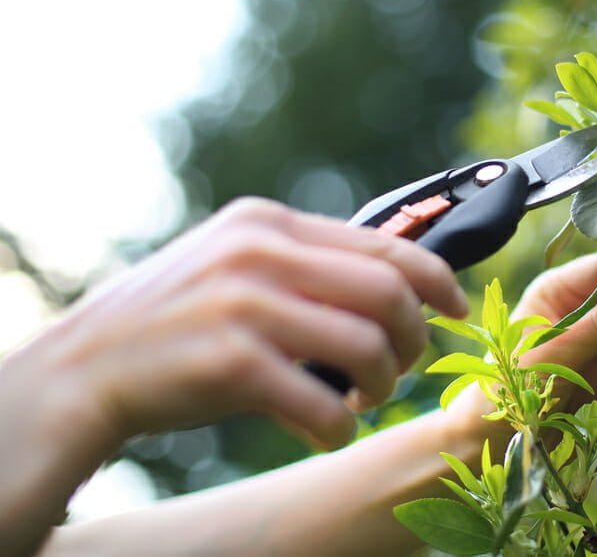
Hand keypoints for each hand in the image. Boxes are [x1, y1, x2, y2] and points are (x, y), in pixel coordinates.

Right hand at [4, 197, 467, 453]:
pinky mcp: (230, 361)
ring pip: (368, 344)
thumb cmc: (174, 325)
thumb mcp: (235, 267)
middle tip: (401, 369)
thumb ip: (302, 264)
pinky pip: (324, 402)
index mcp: (267, 223)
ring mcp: (244, 303)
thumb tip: (391, 282)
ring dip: (382, 385)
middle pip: (389, 292)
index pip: (384, 242)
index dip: (437, 279)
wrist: (82, 371)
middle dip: (415, 338)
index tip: (457, 308)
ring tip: (363, 400)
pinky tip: (325, 431)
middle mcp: (260, 252)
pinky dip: (339, 425)